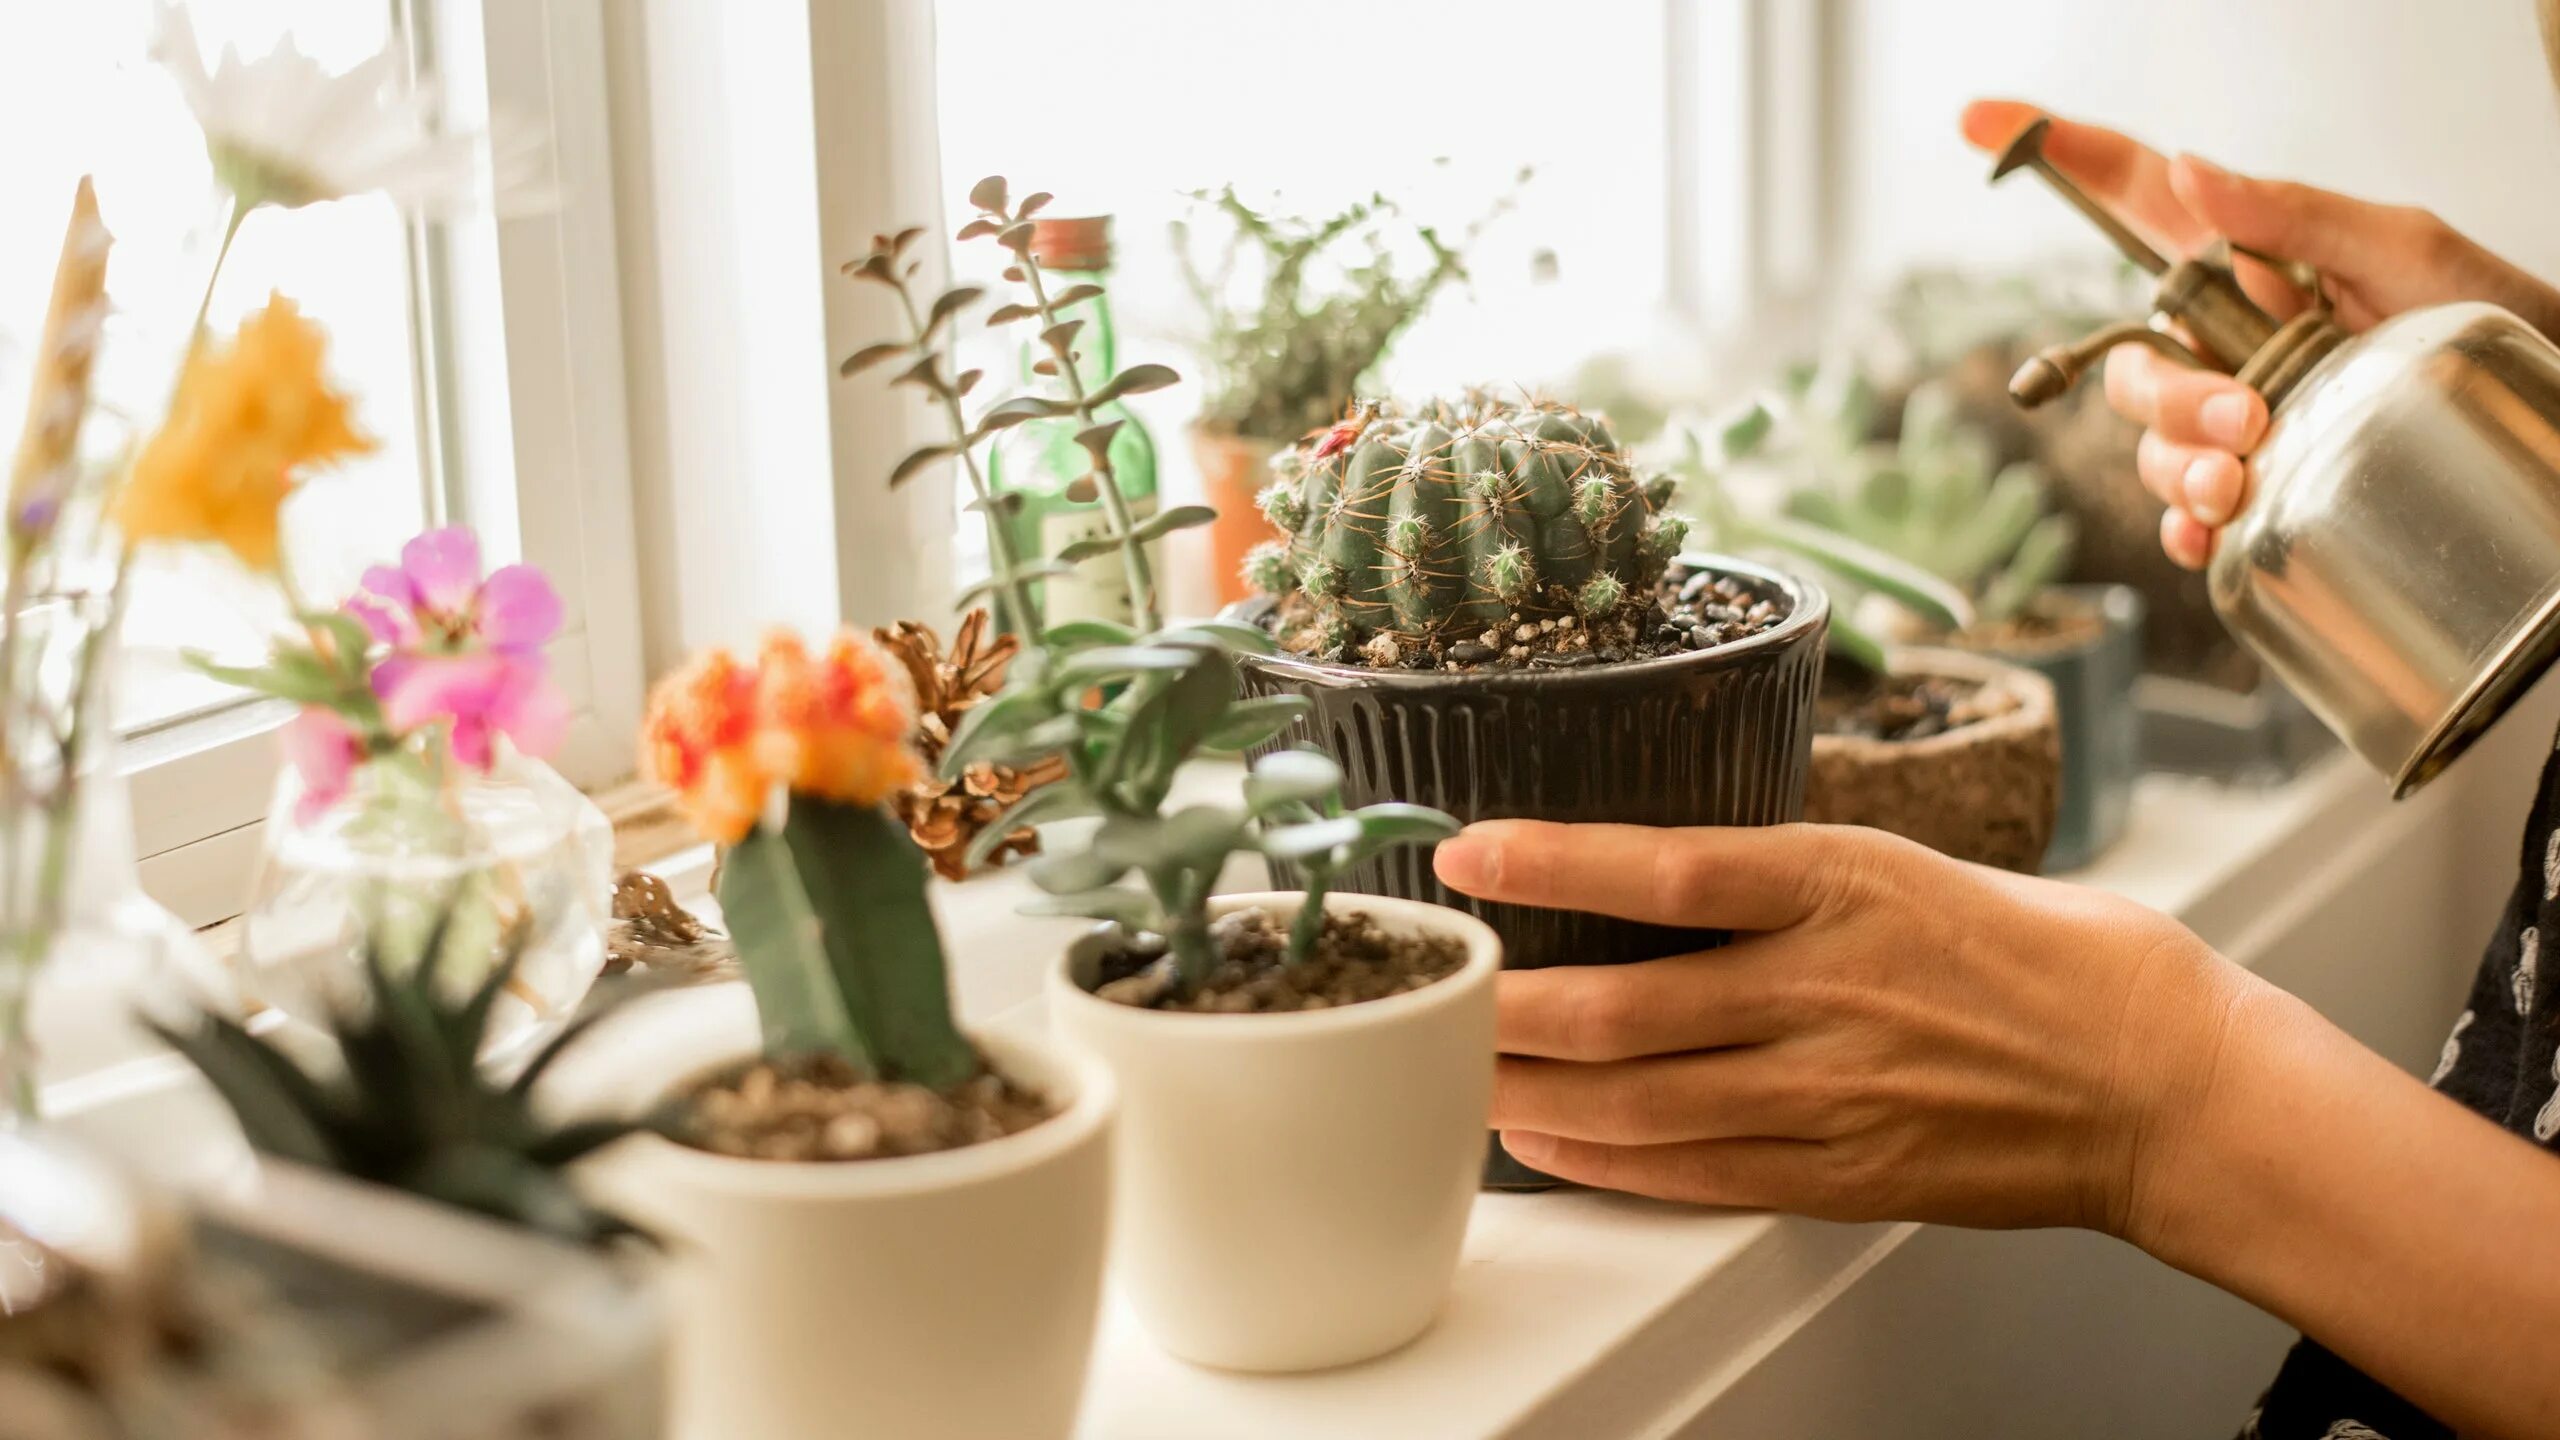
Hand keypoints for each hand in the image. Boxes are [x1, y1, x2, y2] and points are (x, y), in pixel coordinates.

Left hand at [1433, 819, 2250, 1234]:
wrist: (2163, 1081)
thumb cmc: (2048, 958)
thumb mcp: (1912, 868)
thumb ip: (1784, 881)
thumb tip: (1659, 879)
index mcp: (1848, 884)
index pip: (1668, 868)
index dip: (1553, 861)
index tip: (1466, 852)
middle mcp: (1828, 987)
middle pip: (1625, 1008)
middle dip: (1506, 1008)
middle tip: (1433, 995)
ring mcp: (1832, 1091)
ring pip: (1639, 1101)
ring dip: (1531, 1095)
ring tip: (1459, 1077)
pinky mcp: (1843, 1172)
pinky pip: (1693, 1173)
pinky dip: (1604, 1163)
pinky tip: (1548, 1146)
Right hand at [1962, 100, 2559, 569]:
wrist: (2553, 410)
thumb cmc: (2491, 316)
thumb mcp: (2403, 247)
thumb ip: (2292, 214)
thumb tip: (2191, 170)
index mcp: (2244, 262)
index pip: (2126, 194)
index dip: (2054, 150)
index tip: (1982, 118)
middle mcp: (2223, 340)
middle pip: (2127, 361)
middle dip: (2169, 397)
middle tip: (2245, 418)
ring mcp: (2234, 415)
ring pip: (2150, 444)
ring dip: (2182, 468)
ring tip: (2246, 482)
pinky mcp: (2256, 483)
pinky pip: (2183, 513)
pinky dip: (2190, 527)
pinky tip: (2217, 530)